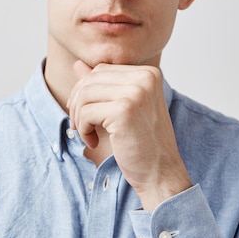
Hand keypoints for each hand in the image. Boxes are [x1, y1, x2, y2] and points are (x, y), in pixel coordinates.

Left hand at [67, 60, 192, 210]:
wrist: (161, 173)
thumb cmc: (142, 143)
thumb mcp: (122, 108)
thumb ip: (102, 85)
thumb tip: (77, 64)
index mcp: (149, 73)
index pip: (101, 70)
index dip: (85, 90)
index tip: (84, 113)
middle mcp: (145, 78)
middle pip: (91, 79)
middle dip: (78, 103)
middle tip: (80, 125)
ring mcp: (136, 92)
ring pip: (85, 94)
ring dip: (79, 117)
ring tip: (88, 134)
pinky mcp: (124, 110)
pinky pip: (86, 112)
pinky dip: (84, 129)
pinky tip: (94, 142)